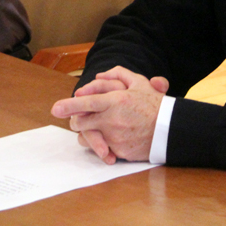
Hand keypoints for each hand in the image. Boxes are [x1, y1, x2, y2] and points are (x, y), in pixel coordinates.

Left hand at [51, 66, 168, 163]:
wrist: (169, 130)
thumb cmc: (153, 104)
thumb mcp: (139, 82)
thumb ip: (117, 74)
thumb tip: (97, 74)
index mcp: (116, 101)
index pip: (87, 103)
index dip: (69, 105)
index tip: (55, 109)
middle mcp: (112, 120)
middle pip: (81, 122)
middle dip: (76, 121)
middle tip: (78, 119)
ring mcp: (115, 137)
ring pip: (87, 138)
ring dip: (87, 134)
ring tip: (97, 130)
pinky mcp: (118, 151)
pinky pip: (101, 150)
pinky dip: (102, 145)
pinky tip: (112, 139)